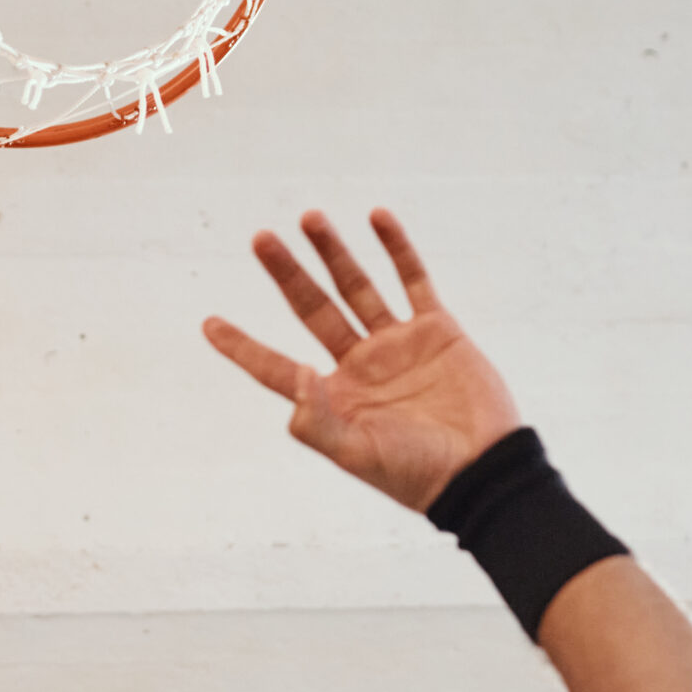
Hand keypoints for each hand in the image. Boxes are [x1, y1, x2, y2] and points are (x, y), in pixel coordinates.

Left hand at [203, 208, 520, 512]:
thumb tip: (297, 374)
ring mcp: (397, 344)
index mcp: (334, 397)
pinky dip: (396, 249)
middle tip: (260, 238)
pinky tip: (377, 217)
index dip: (242, 347)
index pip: (275, 367)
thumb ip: (318, 422)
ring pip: (357, 288)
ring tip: (310, 217)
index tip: (208, 324)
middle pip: (312, 310)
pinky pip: (413, 281)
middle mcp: (360, 365)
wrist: (483, 469)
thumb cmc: (417, 474)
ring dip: (333, 252)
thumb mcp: (357, 455)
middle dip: (286, 274)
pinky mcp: (436, 330)